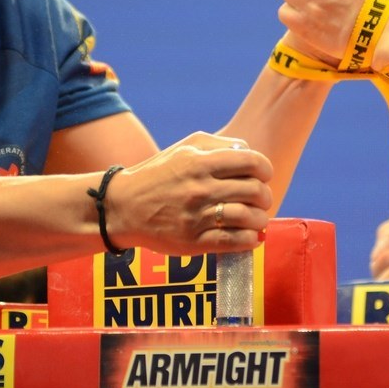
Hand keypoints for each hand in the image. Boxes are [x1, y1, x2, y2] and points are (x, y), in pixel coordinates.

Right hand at [105, 132, 272, 253]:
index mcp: (200, 162)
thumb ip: (218, 145)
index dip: (265, 169)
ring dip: (260, 220)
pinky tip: (250, 237)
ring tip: (257, 220)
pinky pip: (234, 242)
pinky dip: (250, 240)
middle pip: (255, 191)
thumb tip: (249, 151)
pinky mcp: (193, 242)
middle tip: (260, 200)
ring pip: (249, 218)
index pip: (252, 162)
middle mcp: (200, 188)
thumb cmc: (158, 175)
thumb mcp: (184, 148)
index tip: (262, 176)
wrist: (123, 207)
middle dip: (265, 196)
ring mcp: (197, 217)